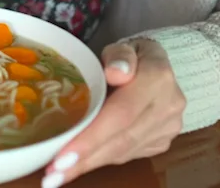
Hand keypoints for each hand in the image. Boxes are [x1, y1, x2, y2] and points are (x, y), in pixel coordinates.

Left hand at [41, 39, 184, 186]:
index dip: (91, 137)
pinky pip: (127, 154)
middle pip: (121, 139)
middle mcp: (168, 106)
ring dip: (88, 164)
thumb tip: (116, 73)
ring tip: (57, 174)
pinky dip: (100, 159)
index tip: (63, 156)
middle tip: (51, 176)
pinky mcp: (162, 141)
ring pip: (123, 151)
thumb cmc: (129, 56)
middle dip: (84, 159)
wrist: (159, 65)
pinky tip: (78, 163)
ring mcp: (168, 127)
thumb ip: (118, 55)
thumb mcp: (121, 46)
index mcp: (158, 77)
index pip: (121, 113)